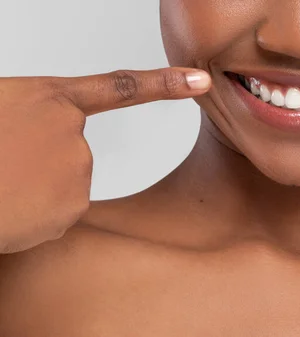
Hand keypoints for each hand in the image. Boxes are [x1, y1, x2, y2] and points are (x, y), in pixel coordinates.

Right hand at [0, 67, 210, 252]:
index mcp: (47, 99)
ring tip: (3, 185)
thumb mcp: (0, 110)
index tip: (200, 80)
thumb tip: (33, 136)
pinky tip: (11, 207)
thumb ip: (29, 117)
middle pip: (74, 153)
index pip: (120, 87)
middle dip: (41, 164)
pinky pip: (59, 213)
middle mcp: (72, 132)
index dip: (164, 83)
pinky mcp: (72, 207)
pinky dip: (35, 216)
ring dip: (35, 190)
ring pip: (65, 185)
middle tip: (4, 167)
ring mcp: (76, 169)